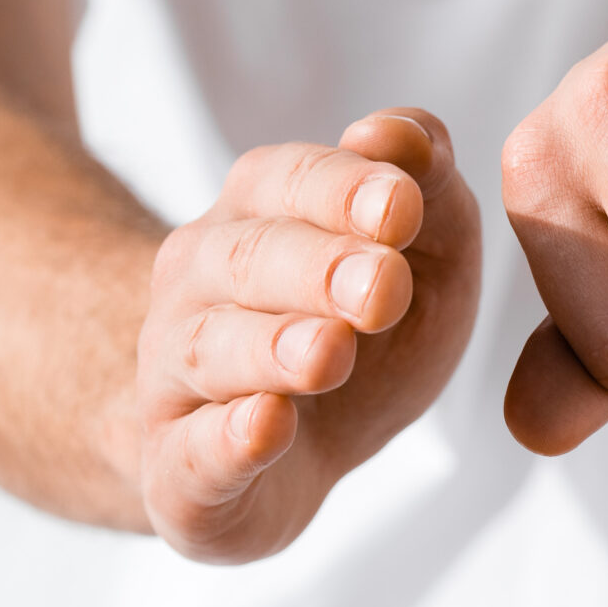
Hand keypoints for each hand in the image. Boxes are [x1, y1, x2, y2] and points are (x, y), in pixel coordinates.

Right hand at [138, 110, 479, 562]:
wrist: (283, 455)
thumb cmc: (360, 335)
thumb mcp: (424, 261)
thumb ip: (431, 193)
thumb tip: (407, 134)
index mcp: (257, 214)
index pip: (288, 179)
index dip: (344, 189)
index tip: (402, 205)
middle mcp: (199, 284)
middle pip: (248, 259)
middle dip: (318, 269)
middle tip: (385, 286)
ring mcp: (176, 378)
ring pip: (212, 350)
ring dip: (274, 348)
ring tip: (331, 352)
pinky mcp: (181, 472)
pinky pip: (197, 450)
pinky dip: (229, 440)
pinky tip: (266, 427)